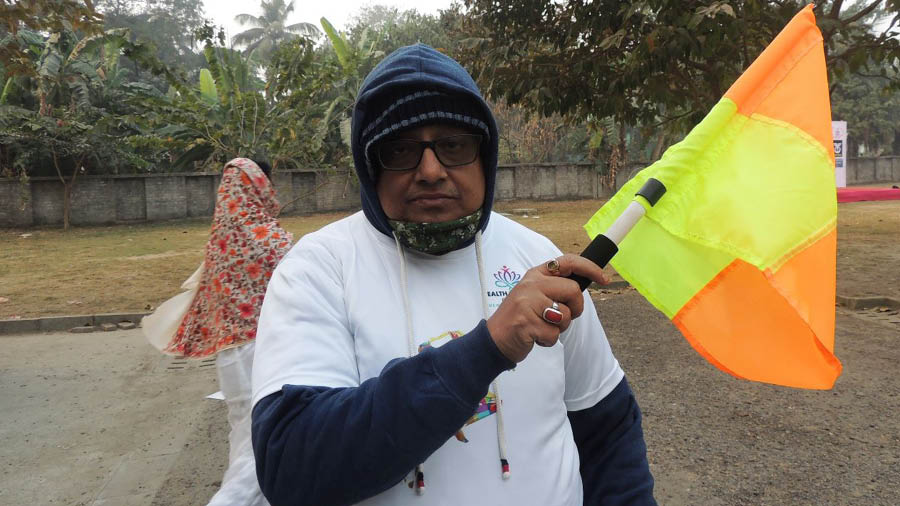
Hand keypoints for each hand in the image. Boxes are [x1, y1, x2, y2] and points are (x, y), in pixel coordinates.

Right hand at [486, 254, 607, 362]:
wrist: (494, 339)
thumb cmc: (520, 318)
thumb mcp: (534, 295)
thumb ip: (554, 288)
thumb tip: (584, 284)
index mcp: (535, 275)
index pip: (568, 262)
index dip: (590, 268)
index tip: (604, 278)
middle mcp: (531, 284)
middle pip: (573, 291)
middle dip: (575, 309)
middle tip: (560, 318)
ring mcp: (527, 302)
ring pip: (566, 315)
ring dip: (559, 328)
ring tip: (541, 326)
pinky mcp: (526, 322)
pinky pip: (554, 334)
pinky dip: (548, 341)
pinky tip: (534, 337)